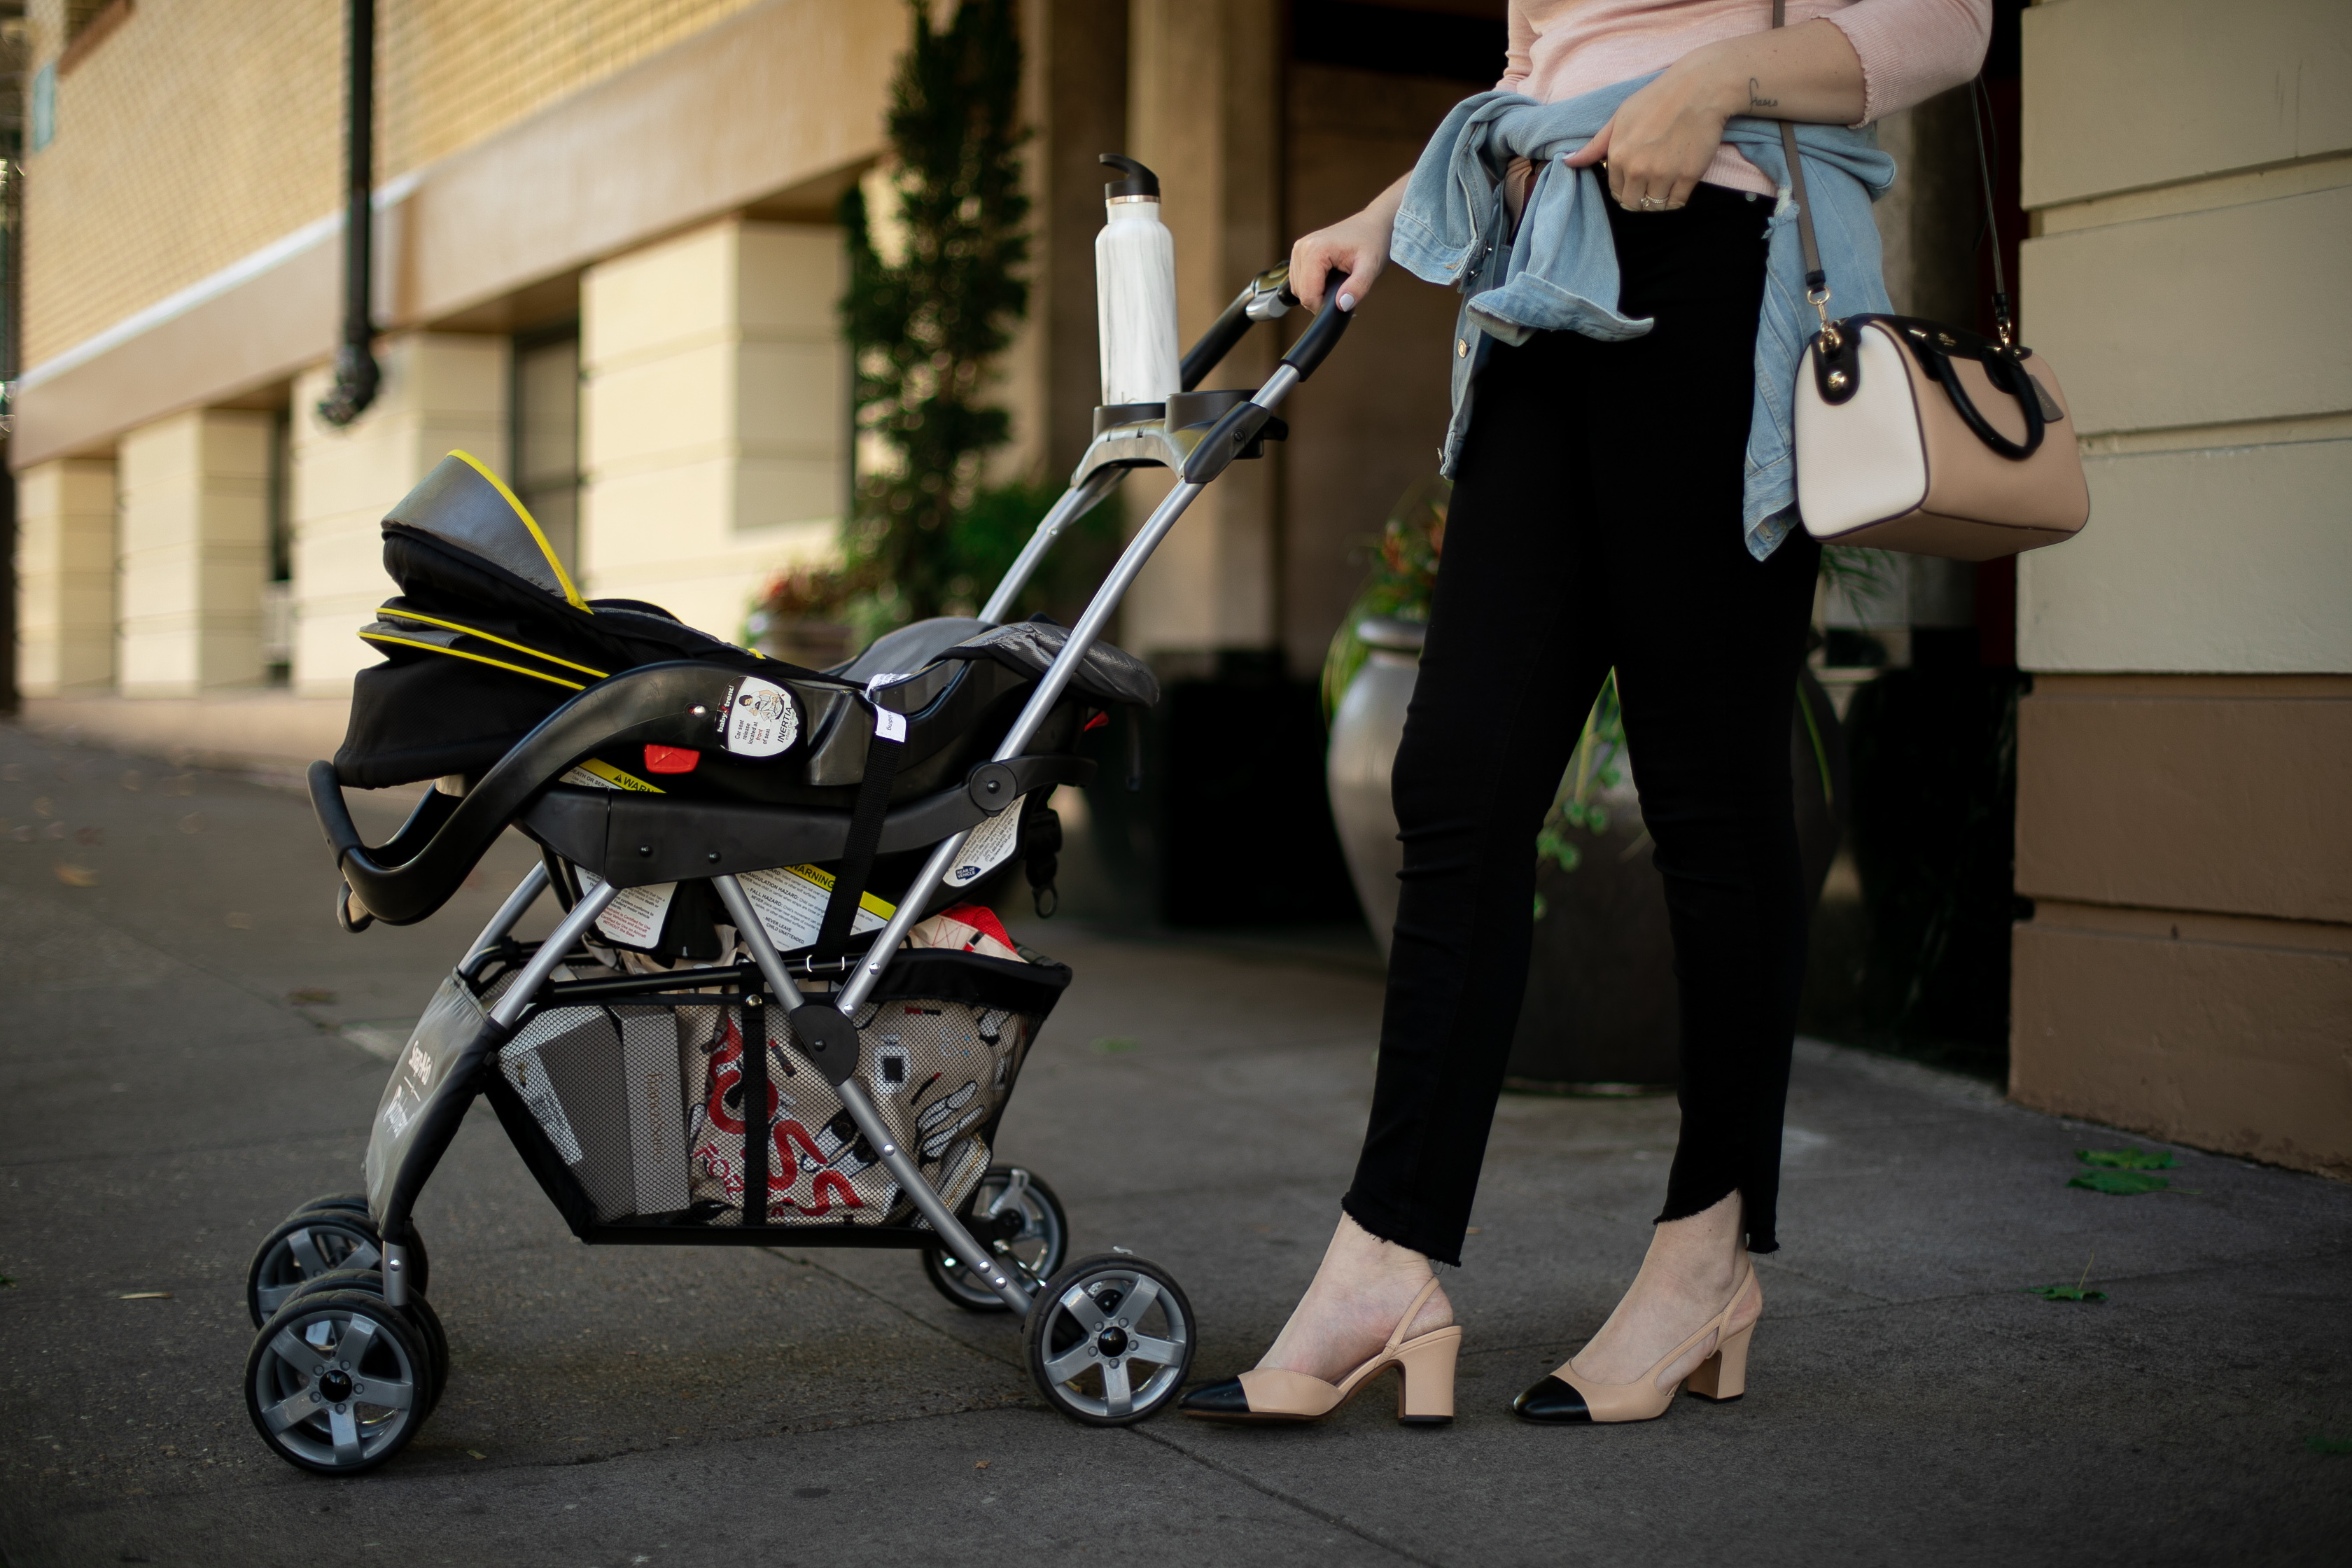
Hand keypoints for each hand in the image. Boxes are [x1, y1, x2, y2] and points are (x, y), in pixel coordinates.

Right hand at [1288, 175, 1405, 312]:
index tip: (1344, 302)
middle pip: (1301, 293)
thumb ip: (1358, 287)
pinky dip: (1313, 286)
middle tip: (1345, 291)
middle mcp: (1302, 248)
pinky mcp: (1299, 253)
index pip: (1307, 295)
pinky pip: (1299, 281)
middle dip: (1321, 300)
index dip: (1324, 307)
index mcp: (1315, 250)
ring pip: (1298, 289)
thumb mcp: (1371, 266)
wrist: (1372, 224)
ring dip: (1317, 293)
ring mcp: (1298, 249)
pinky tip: (1330, 278)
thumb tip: (1342, 305)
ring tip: (1339, 283)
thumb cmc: (1373, 242)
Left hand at [1563, 62, 1739, 212]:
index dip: (1624, 187)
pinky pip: (1677, 202)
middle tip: (1649, 183)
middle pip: (1633, 204)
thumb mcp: (1619, 118)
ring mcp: (1664, 174)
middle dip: (1638, 198)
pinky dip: (1676, 198)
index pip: (1616, 192)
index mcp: (1618, 157)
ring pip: (1655, 207)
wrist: (1698, 89)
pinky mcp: (1689, 176)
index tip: (1634, 178)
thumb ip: (1595, 146)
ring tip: (1664, 182)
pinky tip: (1677, 183)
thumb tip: (1567, 162)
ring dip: (1657, 199)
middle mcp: (1638, 169)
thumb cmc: (1656, 99)